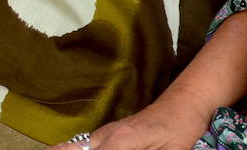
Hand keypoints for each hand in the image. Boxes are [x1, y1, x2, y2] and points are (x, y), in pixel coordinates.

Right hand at [47, 99, 210, 149]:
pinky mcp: (112, 133)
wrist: (186, 102)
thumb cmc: (182, 127)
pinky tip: (61, 149)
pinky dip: (70, 148)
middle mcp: (108, 134)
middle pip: (73, 149)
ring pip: (76, 145)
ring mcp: (108, 132)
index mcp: (121, 141)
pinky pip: (84, 143)